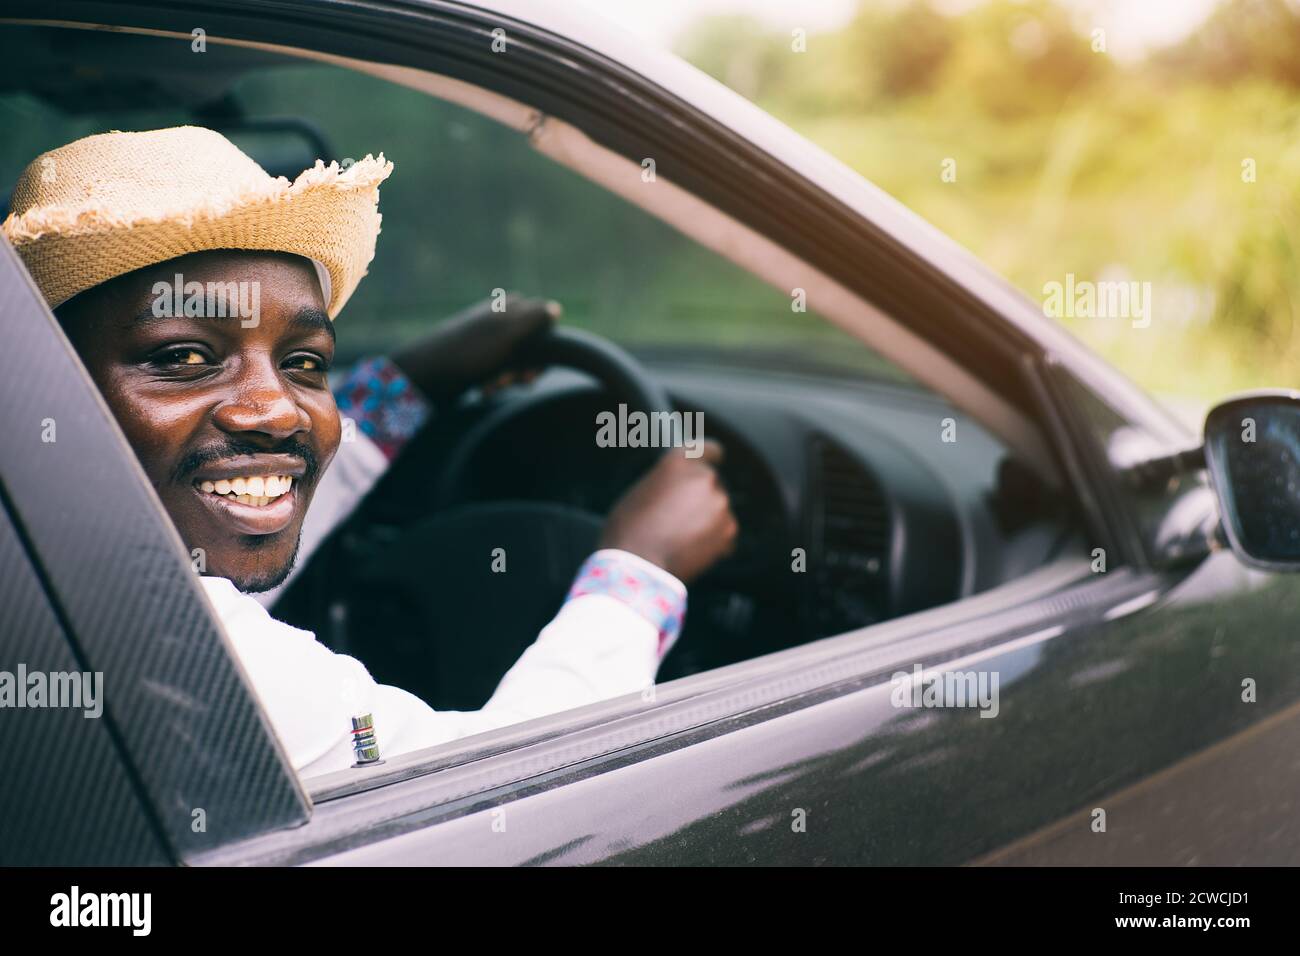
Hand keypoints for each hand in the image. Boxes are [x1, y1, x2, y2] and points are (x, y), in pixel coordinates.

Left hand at [390, 292, 559, 402]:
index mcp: (510, 308)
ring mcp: (489, 339)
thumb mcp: (505, 333)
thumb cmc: (469, 352)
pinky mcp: (478, 357)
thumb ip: (533, 319)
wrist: (427, 372)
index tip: (533, 372)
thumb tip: (556, 308)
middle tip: (515, 383)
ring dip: (509, 379)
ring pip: (516, 362)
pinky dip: (495, 381)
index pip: (545, 327)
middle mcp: (501, 320)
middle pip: (532, 347)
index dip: (545, 352)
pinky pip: (498, 370)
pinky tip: (485, 389)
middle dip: (526, 369)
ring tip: (493, 387)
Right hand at [599, 440, 738, 583]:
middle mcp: (704, 477)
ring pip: (718, 510)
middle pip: (712, 483)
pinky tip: (691, 551)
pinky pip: (724, 533)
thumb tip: (677, 492)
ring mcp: (719, 503)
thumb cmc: (628, 531)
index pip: (708, 449)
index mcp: (679, 461)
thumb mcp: (641, 492)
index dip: (711, 457)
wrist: (639, 567)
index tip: (713, 462)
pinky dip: (713, 542)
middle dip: (701, 498)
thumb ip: (667, 484)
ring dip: (707, 521)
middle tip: (679, 519)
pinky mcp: (729, 530)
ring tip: (681, 539)